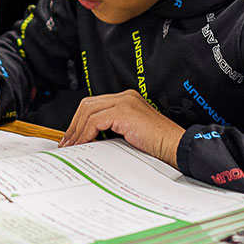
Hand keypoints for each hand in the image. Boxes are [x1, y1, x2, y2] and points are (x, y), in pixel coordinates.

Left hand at [60, 90, 184, 167]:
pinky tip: (84, 145)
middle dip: (74, 124)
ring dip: (77, 130)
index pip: (94, 105)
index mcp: (127, 100)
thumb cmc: (157, 145)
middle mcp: (125, 97)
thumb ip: (112, 132)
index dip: (79, 121)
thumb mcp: (129, 135)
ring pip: (89, 111)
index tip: (72, 138)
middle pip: (88, 105)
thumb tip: (90, 141)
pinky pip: (96, 120)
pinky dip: (86, 133)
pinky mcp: (124, 111)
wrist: (175, 147)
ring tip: (72, 146)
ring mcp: (125, 102)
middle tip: (67, 143)